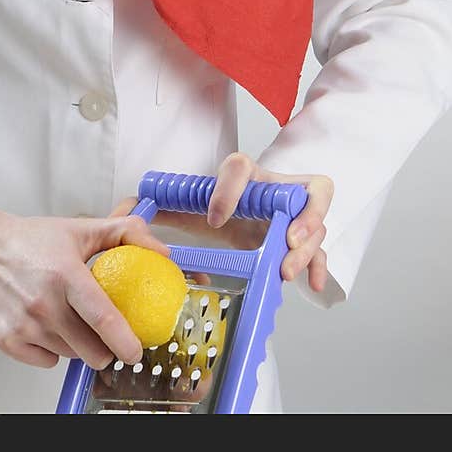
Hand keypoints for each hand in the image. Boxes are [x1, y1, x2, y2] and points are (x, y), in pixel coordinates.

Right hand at [0, 209, 171, 370]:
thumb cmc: (32, 240)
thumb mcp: (81, 229)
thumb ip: (125, 233)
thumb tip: (162, 253)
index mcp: (66, 274)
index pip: (103, 318)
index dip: (125, 342)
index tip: (137, 352)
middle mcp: (44, 303)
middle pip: (91, 351)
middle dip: (106, 349)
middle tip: (105, 334)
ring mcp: (25, 325)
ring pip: (70, 356)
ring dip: (78, 345)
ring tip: (70, 319)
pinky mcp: (8, 341)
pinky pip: (46, 361)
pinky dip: (52, 350)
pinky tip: (47, 325)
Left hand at [110, 151, 333, 293]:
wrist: (248, 213)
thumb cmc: (221, 207)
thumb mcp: (193, 206)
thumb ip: (164, 206)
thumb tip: (129, 206)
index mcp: (246, 177)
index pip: (239, 167)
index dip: (227, 189)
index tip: (213, 218)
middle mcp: (276, 190)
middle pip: (300, 189)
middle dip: (299, 214)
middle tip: (284, 239)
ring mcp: (296, 214)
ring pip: (317, 220)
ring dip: (308, 245)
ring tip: (287, 268)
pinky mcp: (304, 239)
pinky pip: (323, 248)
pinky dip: (320, 265)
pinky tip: (313, 284)